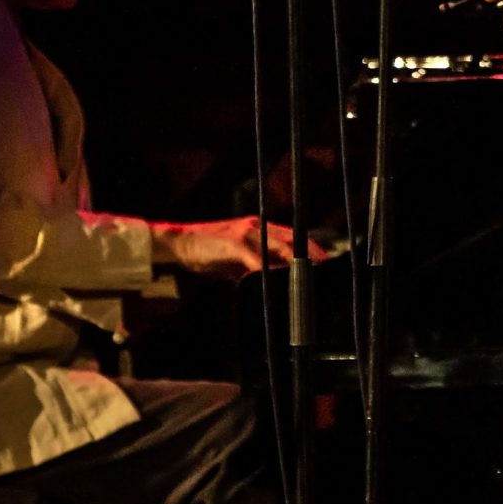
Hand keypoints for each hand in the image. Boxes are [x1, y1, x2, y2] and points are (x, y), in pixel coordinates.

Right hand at [149, 217, 312, 279]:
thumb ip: (255, 264)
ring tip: (307, 272)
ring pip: (277, 245)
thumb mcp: (237, 259)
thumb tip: (272, 277)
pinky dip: (266, 267)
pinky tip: (276, 276)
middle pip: (290, 239)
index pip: (290, 236)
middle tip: (323, 266)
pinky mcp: (233, 243)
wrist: (179, 244)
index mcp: (257, 228)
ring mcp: (245, 233)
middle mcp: (255, 226)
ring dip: (294, 260)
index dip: (307, 248)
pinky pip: (255, 257)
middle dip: (308, 253)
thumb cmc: (207, 252)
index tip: (321, 260)